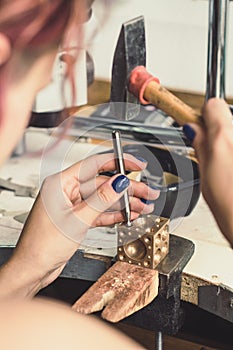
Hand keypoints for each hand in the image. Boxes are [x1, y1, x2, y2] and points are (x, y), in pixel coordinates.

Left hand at [0, 152, 158, 297]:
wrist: (33, 269)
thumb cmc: (42, 245)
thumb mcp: (77, 219)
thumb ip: (101, 199)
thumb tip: (119, 182)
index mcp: (60, 183)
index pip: (93, 164)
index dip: (117, 162)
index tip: (135, 164)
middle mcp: (66, 191)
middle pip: (103, 183)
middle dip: (127, 188)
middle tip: (146, 191)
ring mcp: (73, 205)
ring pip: (104, 199)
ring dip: (124, 203)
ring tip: (143, 206)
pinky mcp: (78, 218)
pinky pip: (100, 212)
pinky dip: (114, 214)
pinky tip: (128, 215)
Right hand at [183, 98, 232, 245]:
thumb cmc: (230, 204)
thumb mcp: (204, 173)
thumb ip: (200, 145)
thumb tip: (193, 129)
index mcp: (223, 137)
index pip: (213, 105)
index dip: (204, 115)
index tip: (200, 125)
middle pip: (228, 117)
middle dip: (217, 130)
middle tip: (211, 149)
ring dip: (228, 143)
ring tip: (226, 164)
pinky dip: (232, 151)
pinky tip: (232, 168)